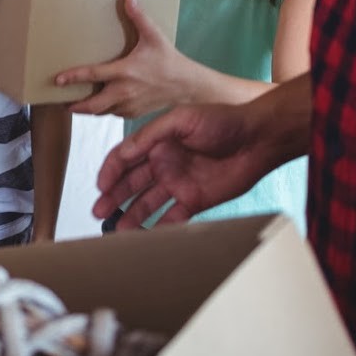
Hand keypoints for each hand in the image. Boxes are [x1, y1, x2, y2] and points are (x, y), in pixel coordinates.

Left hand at [57, 0, 196, 117]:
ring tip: (78, 105)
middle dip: (76, 106)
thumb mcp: (154, 36)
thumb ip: (139, 17)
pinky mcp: (135, 113)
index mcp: (125, 72)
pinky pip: (114, 114)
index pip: (93, 75)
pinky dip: (106, 111)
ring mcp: (129, 105)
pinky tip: (102, 104)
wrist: (187, 85)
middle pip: (92, 105)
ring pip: (102, 112)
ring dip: (90, 110)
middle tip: (64, 103)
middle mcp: (124, 91)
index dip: (73, 77)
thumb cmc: (169, 60)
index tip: (58, 80)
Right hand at [92, 101, 275, 230]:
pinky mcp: (194, 200)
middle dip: (113, 197)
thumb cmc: (222, 121)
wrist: (257, 140)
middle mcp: (164, 163)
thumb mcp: (182, 118)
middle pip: (131, 183)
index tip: (101, 186)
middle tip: (99, 211)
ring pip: (147, 203)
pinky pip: (171, 217)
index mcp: (158, 141)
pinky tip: (144, 236)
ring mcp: (178, 183)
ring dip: (130, 215)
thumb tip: (124, 152)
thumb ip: (150, 134)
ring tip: (116, 230)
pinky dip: (157, 227)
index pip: (125, 157)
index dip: (110, 171)